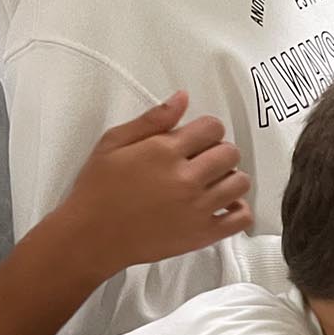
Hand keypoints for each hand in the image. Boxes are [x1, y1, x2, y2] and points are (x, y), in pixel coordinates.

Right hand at [58, 92, 253, 279]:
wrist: (92, 237)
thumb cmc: (98, 189)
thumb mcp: (114, 143)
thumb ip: (152, 119)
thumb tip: (183, 97)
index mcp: (165, 151)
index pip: (212, 127)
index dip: (207, 130)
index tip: (196, 139)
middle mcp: (186, 178)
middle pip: (230, 153)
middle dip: (219, 152)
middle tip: (202, 161)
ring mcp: (198, 208)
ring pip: (240, 183)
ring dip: (230, 179)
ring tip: (212, 184)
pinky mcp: (203, 234)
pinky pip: (241, 219)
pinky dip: (238, 210)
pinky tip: (222, 206)